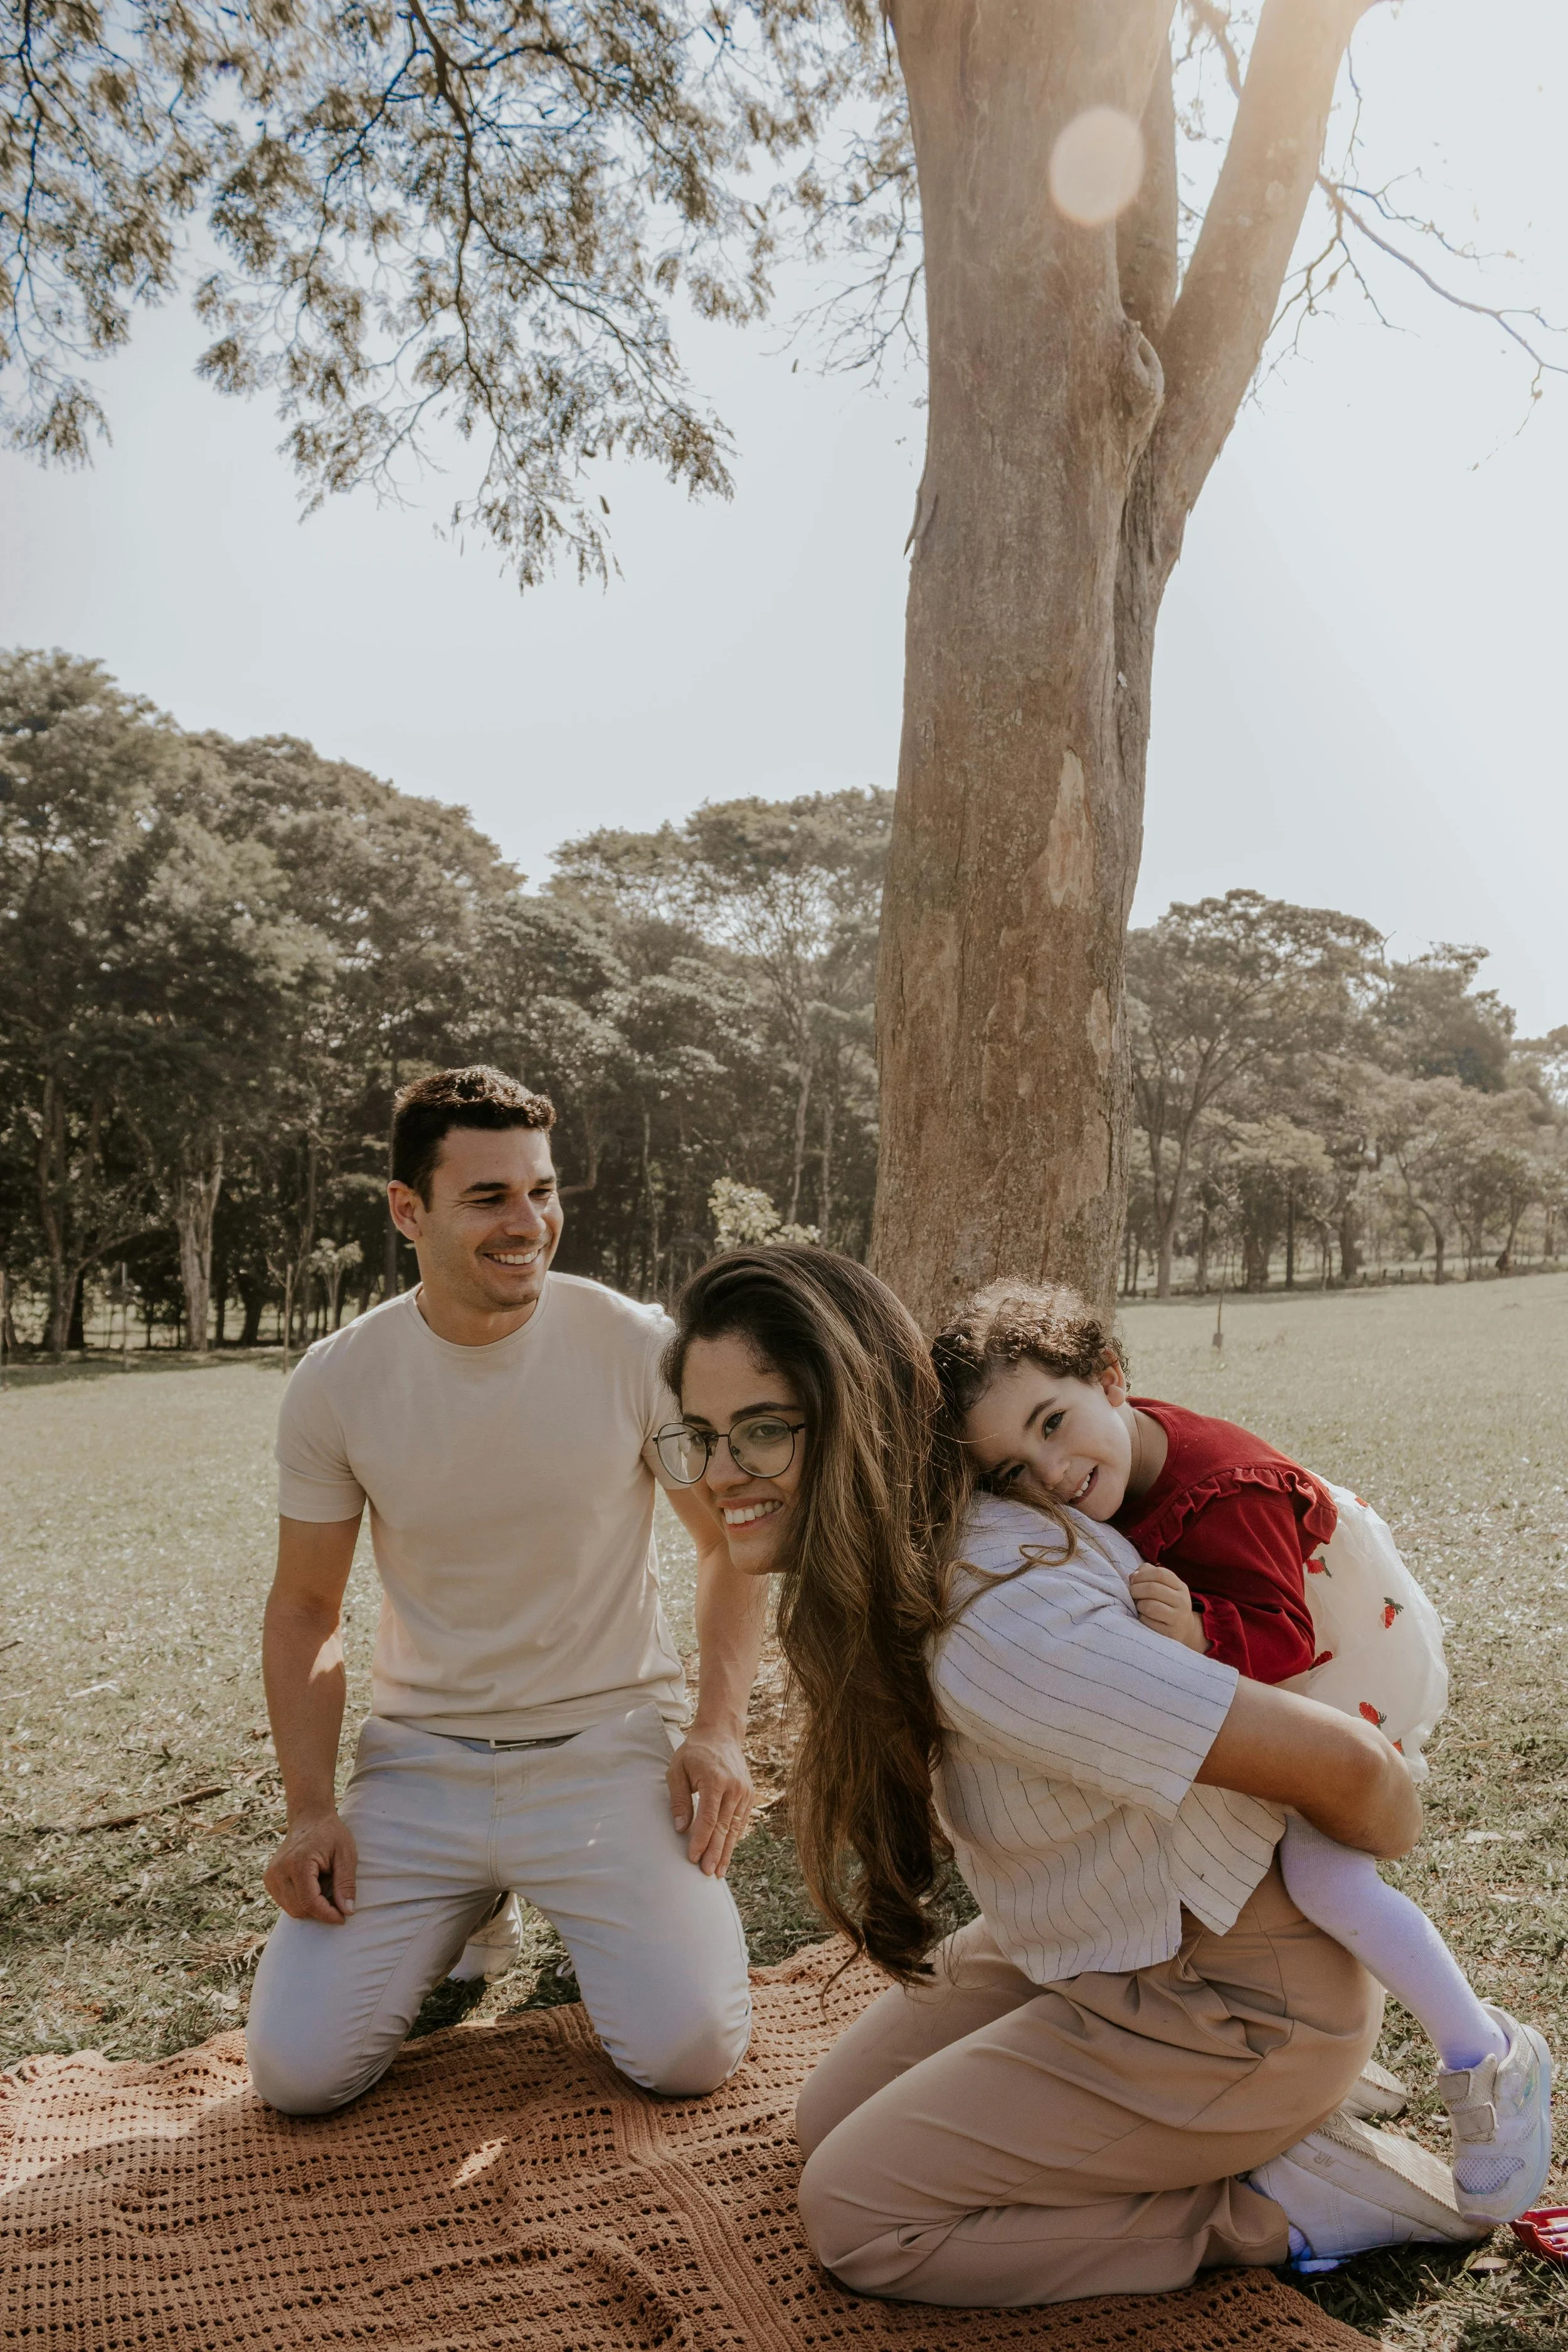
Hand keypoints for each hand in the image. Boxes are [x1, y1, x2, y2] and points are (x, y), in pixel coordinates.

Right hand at [264, 1807, 358, 1923]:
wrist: (309, 1818)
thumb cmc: (331, 1834)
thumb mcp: (346, 1855)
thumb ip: (346, 1884)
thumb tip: (347, 1911)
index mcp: (297, 1863)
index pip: (309, 1902)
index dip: (327, 1915)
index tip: (343, 1918)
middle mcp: (279, 1871)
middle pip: (299, 1909)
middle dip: (320, 1911)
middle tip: (338, 1899)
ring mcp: (271, 1876)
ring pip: (292, 1909)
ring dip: (311, 1907)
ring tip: (324, 1886)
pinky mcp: (269, 1880)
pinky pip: (286, 1903)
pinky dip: (301, 1901)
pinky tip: (312, 1886)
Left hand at [667, 1722, 753, 1877]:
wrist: (721, 1735)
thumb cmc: (694, 1753)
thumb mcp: (677, 1770)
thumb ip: (679, 1799)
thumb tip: (681, 1828)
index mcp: (716, 1780)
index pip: (709, 1818)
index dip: (701, 1841)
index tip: (692, 1858)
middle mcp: (734, 1788)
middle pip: (724, 1827)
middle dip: (715, 1853)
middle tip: (707, 1874)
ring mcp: (744, 1792)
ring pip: (735, 1828)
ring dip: (727, 1851)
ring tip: (718, 1872)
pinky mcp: (749, 1794)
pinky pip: (741, 1821)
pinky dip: (733, 1839)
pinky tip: (726, 1854)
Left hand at [1130, 1561, 1207, 1651]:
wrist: (1183, 1630)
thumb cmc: (1166, 1604)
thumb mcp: (1164, 1587)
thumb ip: (1148, 1575)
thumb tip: (1133, 1576)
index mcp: (1180, 1587)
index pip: (1160, 1574)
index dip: (1142, 1575)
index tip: (1133, 1580)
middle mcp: (1182, 1601)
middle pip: (1152, 1588)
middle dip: (1135, 1589)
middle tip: (1131, 1593)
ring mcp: (1177, 1618)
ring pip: (1149, 1605)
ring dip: (1138, 1604)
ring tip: (1138, 1606)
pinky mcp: (1169, 1632)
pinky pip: (1147, 1621)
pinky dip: (1140, 1618)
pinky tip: (1143, 1617)